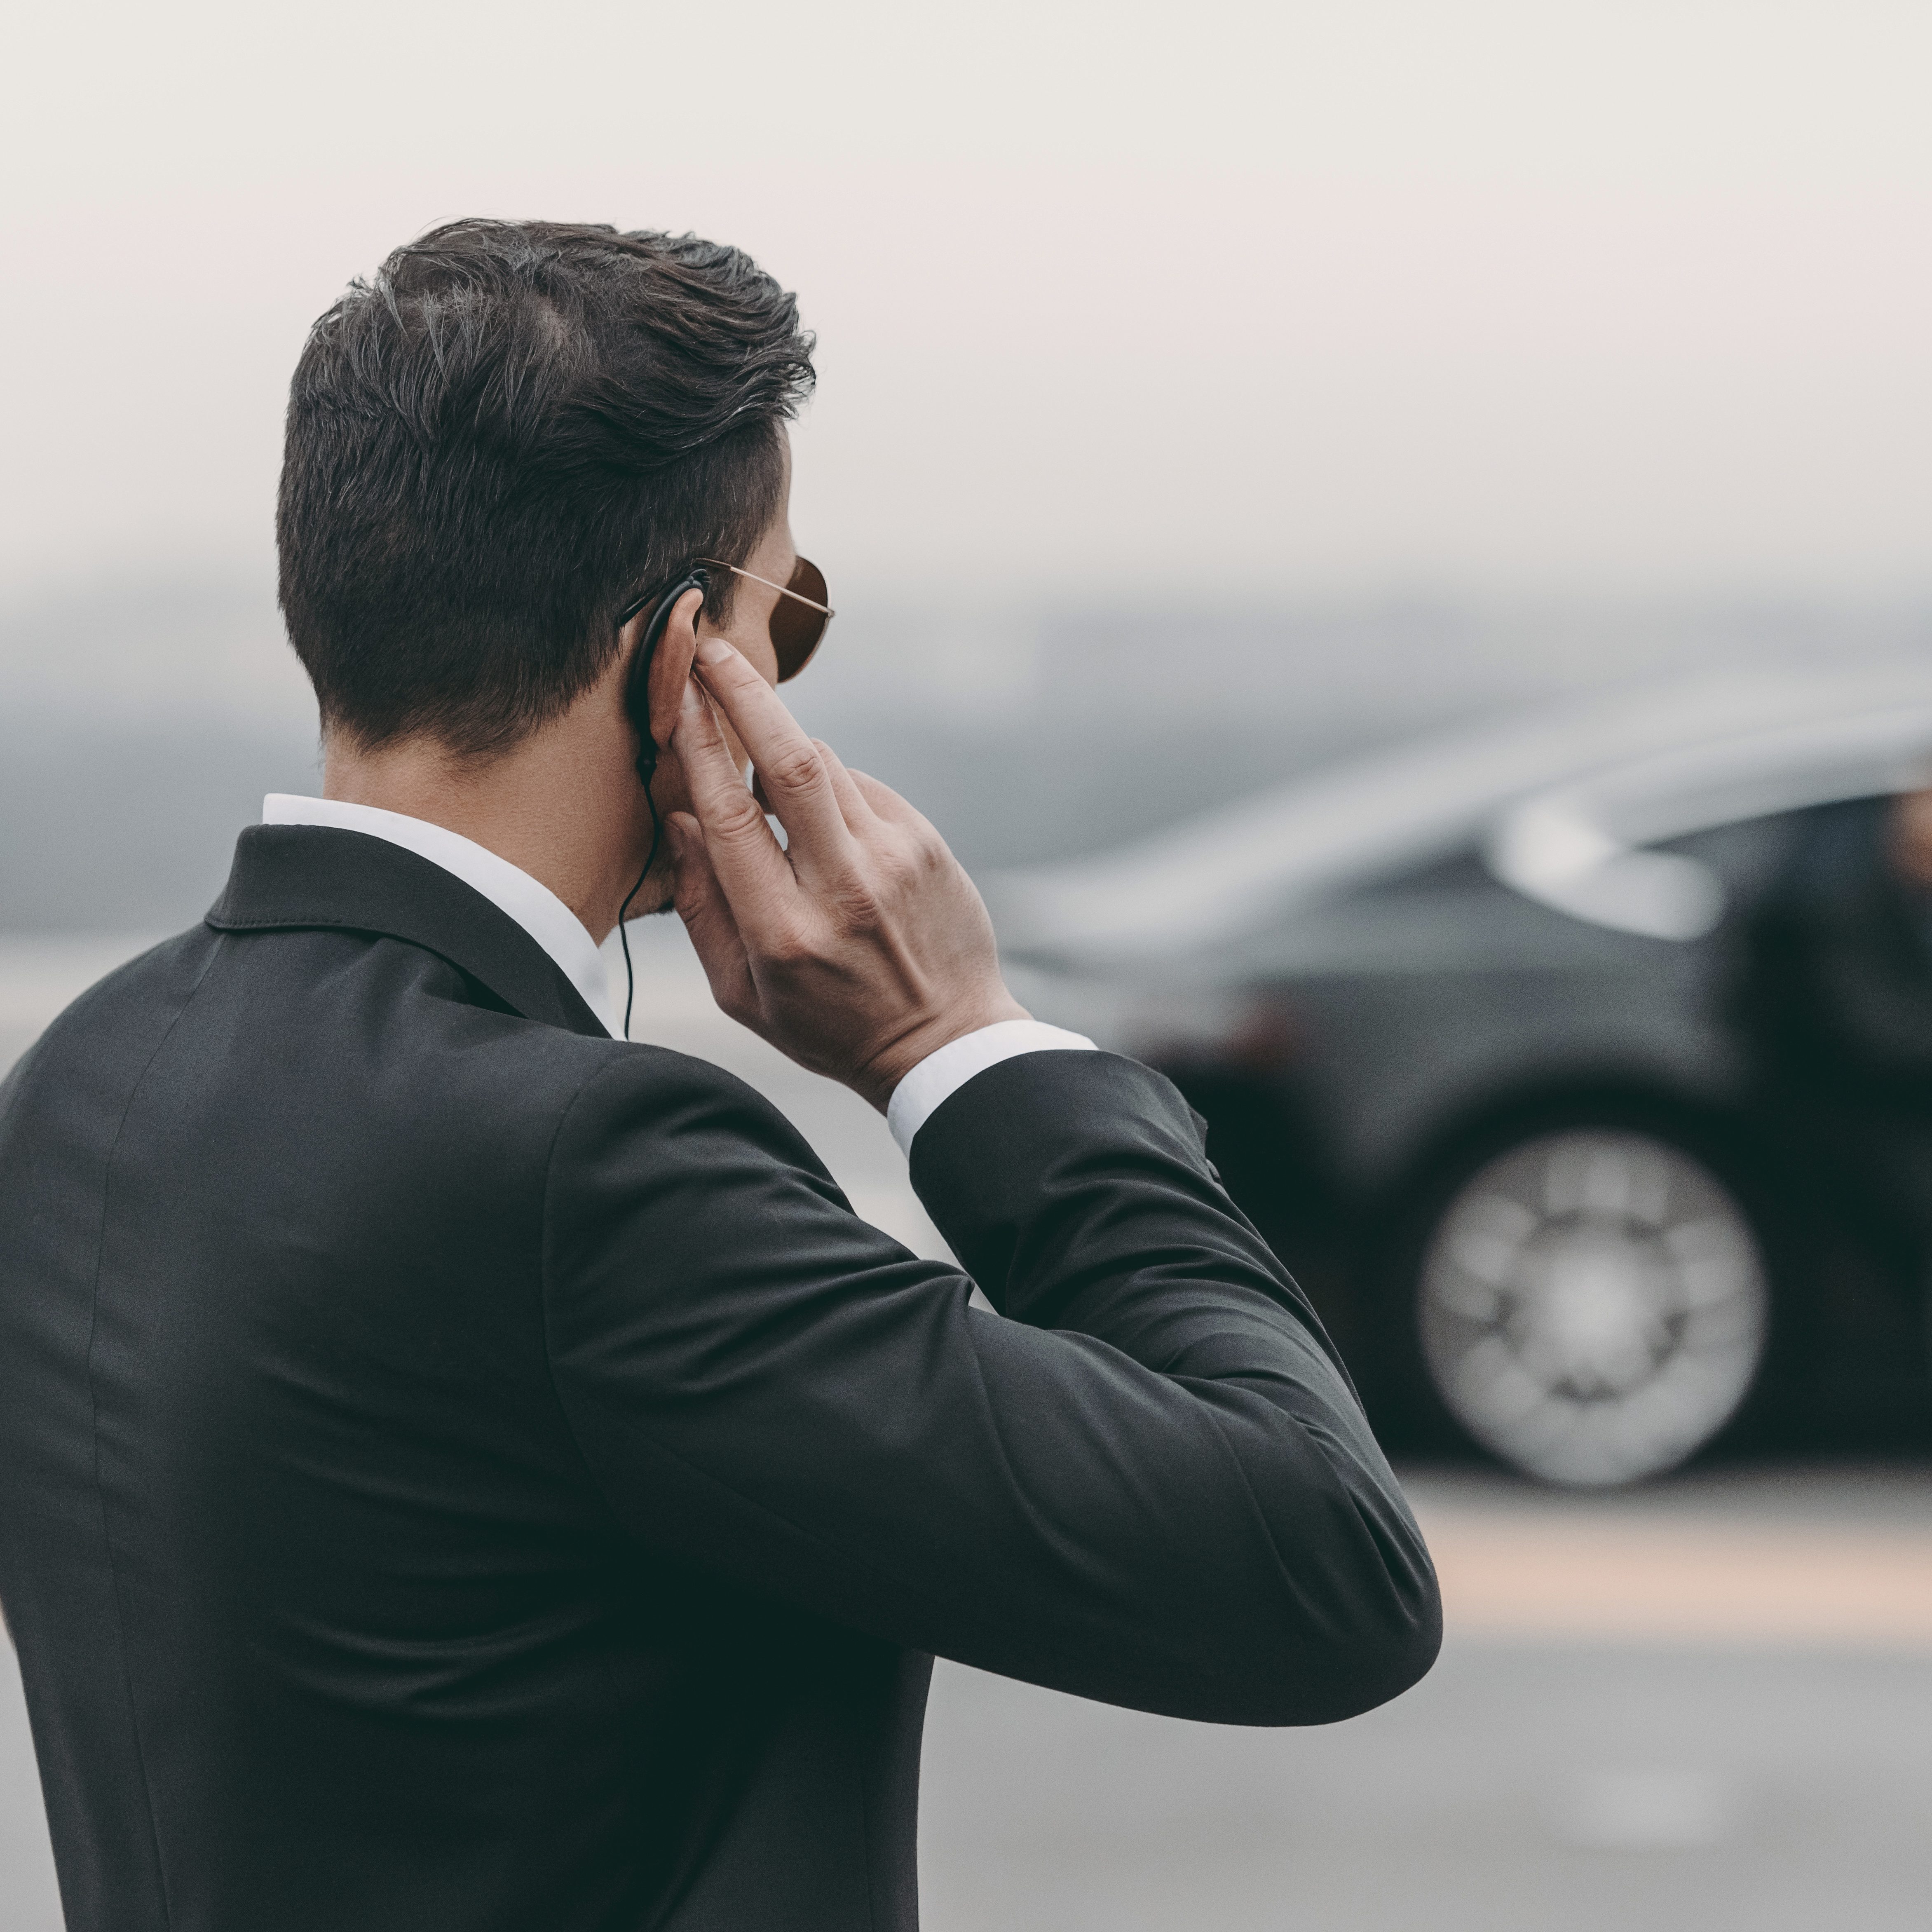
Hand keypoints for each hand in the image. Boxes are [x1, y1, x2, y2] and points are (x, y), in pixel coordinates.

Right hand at [666, 636, 1028, 1110]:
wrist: (943, 1043)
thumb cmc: (830, 1026)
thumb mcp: (743, 994)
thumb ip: (701, 908)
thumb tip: (678, 821)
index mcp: (784, 932)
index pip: (731, 815)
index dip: (699, 745)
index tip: (677, 694)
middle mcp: (843, 888)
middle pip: (788, 761)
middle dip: (744, 694)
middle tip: (713, 649)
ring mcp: (894, 860)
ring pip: (826, 764)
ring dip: (785, 750)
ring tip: (767, 777)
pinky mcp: (927, 845)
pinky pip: (862, 787)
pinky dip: (831, 789)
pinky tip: (827, 830)